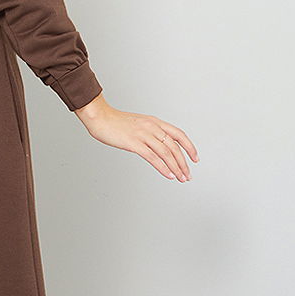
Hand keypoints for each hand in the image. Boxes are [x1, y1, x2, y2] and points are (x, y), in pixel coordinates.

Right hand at [74, 94, 198, 181]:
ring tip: (181, 178)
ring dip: (176, 167)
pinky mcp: (134, 143)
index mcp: (155, 122)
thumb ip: (149, 132)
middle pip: (175, 147)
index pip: (179, 135)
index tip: (194, 158)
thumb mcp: (137, 124)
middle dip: (184, 163)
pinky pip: (153, 158)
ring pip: (166, 153)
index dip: (189, 147)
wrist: (100, 117)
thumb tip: (157, 145)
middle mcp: (152, 127)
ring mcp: (144, 135)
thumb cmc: (114, 122)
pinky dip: (163, 168)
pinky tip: (168, 175)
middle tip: (187, 175)